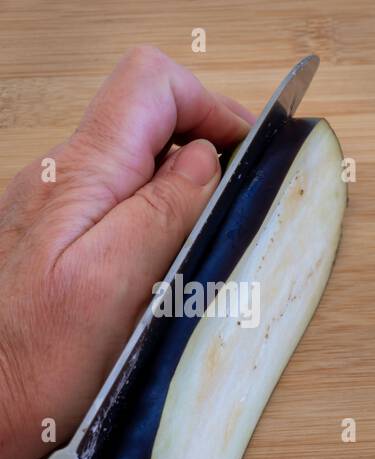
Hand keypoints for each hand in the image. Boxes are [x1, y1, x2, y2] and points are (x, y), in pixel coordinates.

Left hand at [0, 46, 254, 458]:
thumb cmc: (33, 365)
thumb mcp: (114, 285)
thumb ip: (163, 212)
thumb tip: (205, 160)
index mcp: (81, 175)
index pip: (151, 85)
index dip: (210, 106)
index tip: (248, 153)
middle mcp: (63, 178)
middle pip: (147, 120)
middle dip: (205, 152)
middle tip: (240, 206)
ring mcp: (58, 209)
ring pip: (137, 166)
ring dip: (185, 194)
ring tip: (210, 247)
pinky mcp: (59, 241)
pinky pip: (120, 206)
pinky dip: (160, 223)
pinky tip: (170, 273)